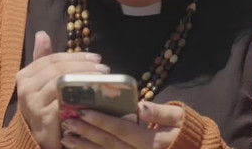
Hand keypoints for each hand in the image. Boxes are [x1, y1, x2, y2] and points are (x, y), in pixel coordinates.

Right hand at [16, 31, 109, 148]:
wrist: (41, 138)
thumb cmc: (45, 107)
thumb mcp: (43, 82)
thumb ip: (44, 59)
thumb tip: (42, 33)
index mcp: (25, 75)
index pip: (53, 59)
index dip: (76, 57)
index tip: (96, 58)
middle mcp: (25, 88)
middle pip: (59, 70)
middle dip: (84, 67)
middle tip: (104, 69)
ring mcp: (33, 104)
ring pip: (62, 83)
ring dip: (85, 79)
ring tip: (103, 80)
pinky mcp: (44, 118)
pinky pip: (64, 102)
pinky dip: (81, 97)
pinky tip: (95, 96)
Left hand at [59, 101, 182, 148]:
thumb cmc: (185, 131)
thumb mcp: (178, 118)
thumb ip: (160, 113)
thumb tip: (141, 106)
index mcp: (151, 142)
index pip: (122, 130)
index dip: (102, 121)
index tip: (84, 110)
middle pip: (109, 144)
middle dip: (86, 132)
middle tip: (67, 121)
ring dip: (84, 147)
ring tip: (66, 137)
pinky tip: (77, 148)